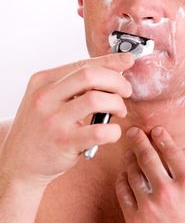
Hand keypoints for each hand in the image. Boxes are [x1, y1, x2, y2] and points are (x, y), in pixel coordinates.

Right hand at [0, 53, 133, 186]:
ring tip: (119, 111)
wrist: (19, 162)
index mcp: (43, 81)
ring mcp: (53, 120)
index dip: (110, 61)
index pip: (82, 63)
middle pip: (90, 75)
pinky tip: (112, 132)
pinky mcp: (63, 143)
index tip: (128, 61)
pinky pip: (98, 131)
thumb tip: (109, 70)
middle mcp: (45, 97)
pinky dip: (114, 130)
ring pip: (96, 99)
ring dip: (117, 103)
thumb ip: (72, 85)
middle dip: (116, 80)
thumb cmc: (39, 127)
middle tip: (126, 91)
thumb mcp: (47, 99)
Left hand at [116, 127, 184, 222]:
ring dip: (130, 159)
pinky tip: (124, 175)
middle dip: (139, 140)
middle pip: (147, 156)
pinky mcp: (135, 221)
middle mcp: (167, 191)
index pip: (171, 151)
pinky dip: (122, 180)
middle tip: (134, 132)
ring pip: (133, 172)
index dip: (162, 137)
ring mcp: (149, 206)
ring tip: (129, 153)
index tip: (156, 130)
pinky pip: (123, 193)